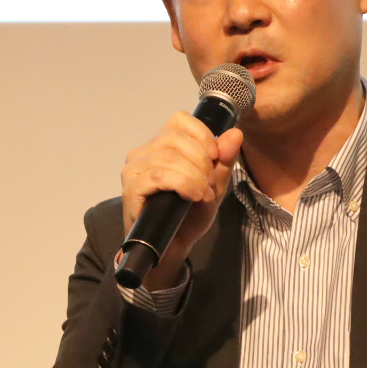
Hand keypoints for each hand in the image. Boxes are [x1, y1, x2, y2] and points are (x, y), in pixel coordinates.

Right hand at [120, 112, 243, 289]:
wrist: (172, 247)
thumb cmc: (188, 215)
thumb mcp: (215, 186)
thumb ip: (224, 161)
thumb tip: (235, 133)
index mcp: (161, 145)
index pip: (180, 119)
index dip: (202, 135)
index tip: (216, 157)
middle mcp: (143, 152)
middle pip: (175, 137)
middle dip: (201, 160)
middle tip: (211, 183)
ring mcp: (133, 170)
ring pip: (168, 157)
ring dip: (195, 176)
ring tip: (204, 194)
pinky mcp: (131, 189)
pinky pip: (159, 177)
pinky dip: (183, 185)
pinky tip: (193, 197)